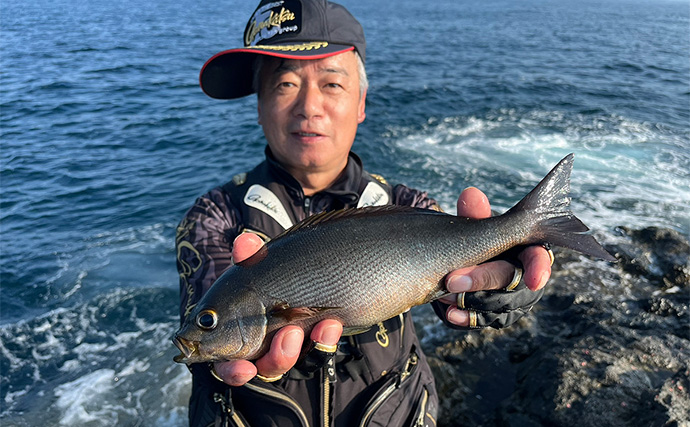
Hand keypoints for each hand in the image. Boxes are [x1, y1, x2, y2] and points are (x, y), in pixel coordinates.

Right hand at [213, 233, 342, 385]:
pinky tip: (331, 325)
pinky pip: (319, 351)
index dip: (234, 370)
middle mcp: (262, 347)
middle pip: (263, 368)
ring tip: (319, 325)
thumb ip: (249, 255)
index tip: (244, 368)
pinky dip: (324, 341)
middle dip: (275, 359)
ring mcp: (290, 345)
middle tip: (289, 335)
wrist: (316, 266)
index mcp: (237, 334)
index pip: (229, 364)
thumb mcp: (260, 261)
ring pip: (294, 362)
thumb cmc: (273, 269)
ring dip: (302, 348)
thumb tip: (244, 243)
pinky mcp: (315, 341)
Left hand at [440, 187, 551, 326]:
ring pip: (497, 306)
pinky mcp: (494, 316)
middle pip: (512, 284)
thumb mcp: (475, 226)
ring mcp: (512, 302)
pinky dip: (465, 317)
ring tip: (441, 289)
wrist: (457, 265)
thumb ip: (475, 214)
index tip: (534, 280)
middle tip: (451, 279)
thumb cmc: (475, 240)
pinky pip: (483, 321)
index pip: (540, 260)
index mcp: (527, 251)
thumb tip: (470, 195)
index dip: (539, 269)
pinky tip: (449, 313)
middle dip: (482, 280)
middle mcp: (526, 280)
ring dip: (468, 299)